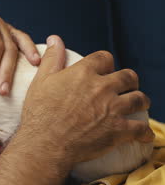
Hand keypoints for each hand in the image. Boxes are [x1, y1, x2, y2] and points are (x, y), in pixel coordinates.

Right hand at [16, 35, 153, 172]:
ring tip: (137, 106)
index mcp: (83, 73)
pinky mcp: (119, 130)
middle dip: (129, 81)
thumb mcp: (41, 81)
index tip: (104, 71)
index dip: (106, 64)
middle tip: (125, 88)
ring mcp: (113, 108)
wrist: (44, 145)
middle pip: (129, 76)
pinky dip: (145, 132)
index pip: (105, 58)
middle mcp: (102, 87)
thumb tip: (56, 39)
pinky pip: (142, 128)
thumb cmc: (39, 114)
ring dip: (140, 102)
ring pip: (140, 99)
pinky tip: (143, 135)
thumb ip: (52, 59)